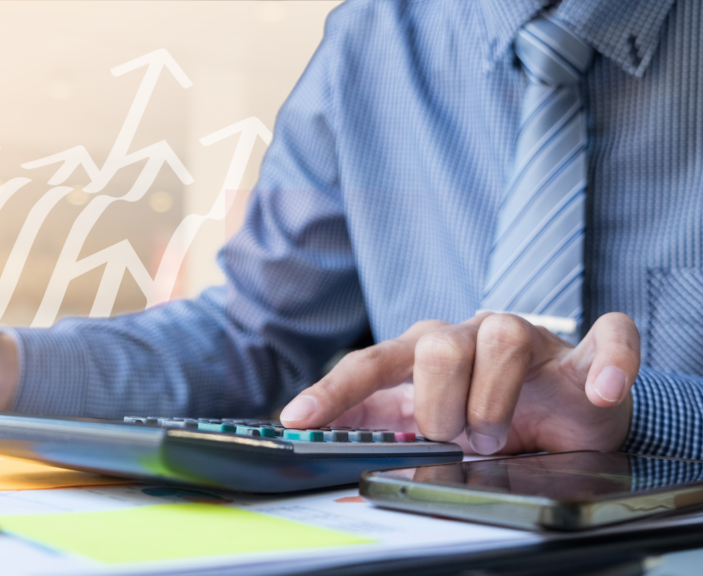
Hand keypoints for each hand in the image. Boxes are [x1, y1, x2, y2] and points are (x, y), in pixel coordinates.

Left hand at [280, 313, 639, 454]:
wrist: (566, 416)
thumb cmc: (492, 417)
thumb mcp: (432, 427)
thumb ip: (388, 427)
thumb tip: (334, 446)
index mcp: (423, 352)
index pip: (369, 363)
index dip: (333, 390)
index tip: (295, 419)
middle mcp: (467, 335)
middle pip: (434, 346)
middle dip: (439, 406)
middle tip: (456, 439)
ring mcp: (527, 337)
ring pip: (500, 337)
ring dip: (495, 402)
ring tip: (497, 436)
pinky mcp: (584, 350)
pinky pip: (605, 336)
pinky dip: (606, 363)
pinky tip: (597, 389)